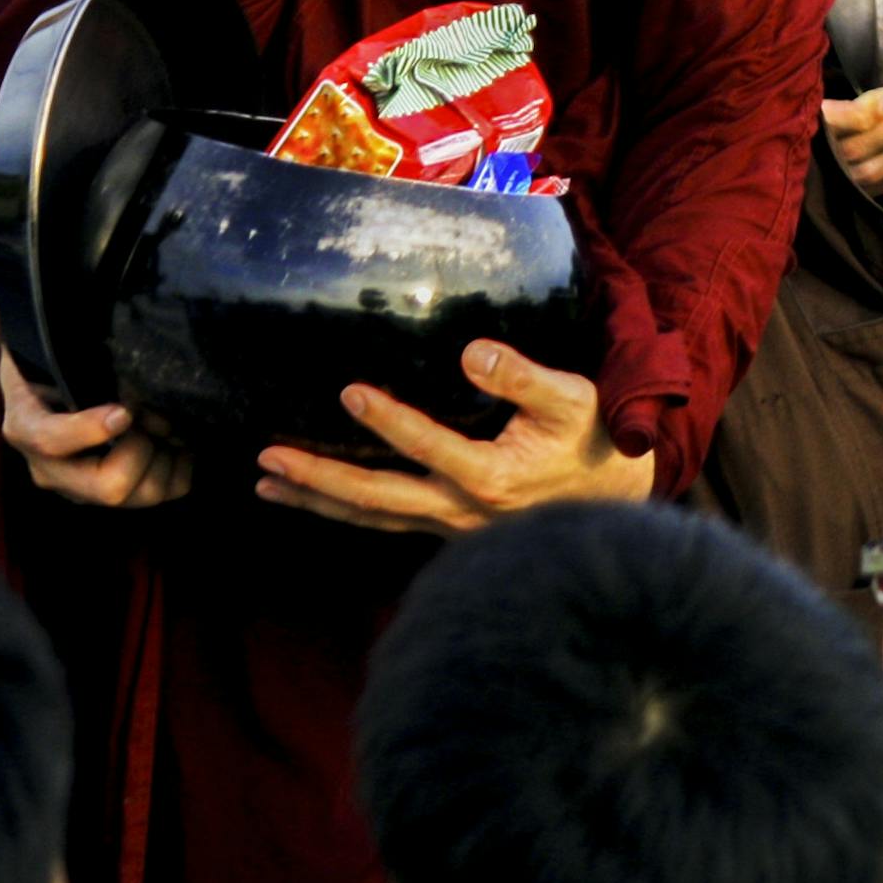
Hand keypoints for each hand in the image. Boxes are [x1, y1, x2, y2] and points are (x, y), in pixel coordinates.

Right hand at [0, 308, 190, 507]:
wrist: (68, 405)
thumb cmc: (51, 373)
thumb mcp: (28, 349)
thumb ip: (12, 330)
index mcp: (28, 429)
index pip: (50, 441)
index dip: (88, 431)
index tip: (123, 412)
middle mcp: (55, 470)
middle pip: (108, 486)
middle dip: (142, 451)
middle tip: (156, 417)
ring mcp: (90, 488)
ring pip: (145, 492)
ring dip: (167, 454)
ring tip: (169, 421)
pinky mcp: (125, 494)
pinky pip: (171, 489)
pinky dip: (183, 464)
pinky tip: (177, 437)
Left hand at [255, 342, 652, 534]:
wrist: (615, 498)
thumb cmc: (591, 440)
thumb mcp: (571, 399)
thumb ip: (522, 376)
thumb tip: (469, 352)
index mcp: (491, 475)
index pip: (425, 445)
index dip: (385, 419)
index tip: (348, 391)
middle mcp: (462, 508)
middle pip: (375, 497)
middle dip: (318, 477)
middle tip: (267, 457)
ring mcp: (452, 526)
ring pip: (372, 518)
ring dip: (317, 501)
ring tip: (267, 484)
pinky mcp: (449, 530)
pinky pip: (387, 523)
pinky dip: (347, 512)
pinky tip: (319, 500)